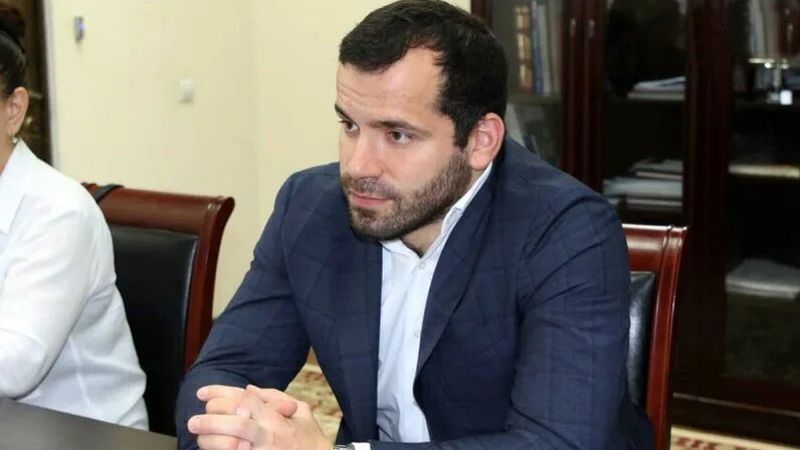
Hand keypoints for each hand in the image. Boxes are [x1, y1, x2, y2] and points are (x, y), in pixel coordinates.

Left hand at [188, 384, 330, 449]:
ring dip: (210, 441)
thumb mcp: (302, 412)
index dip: (220, 392)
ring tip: (198, 438)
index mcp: (278, 418)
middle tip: (193, 420)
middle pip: (236, 421)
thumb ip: (275, 397)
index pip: (245, 398)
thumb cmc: (310, 439)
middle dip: (211, 419)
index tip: (202, 392)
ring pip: (231, 444)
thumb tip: (248, 388)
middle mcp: (270, 435)